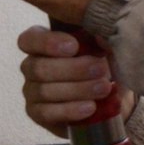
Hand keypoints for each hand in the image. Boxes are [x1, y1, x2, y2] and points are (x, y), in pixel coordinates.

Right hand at [17, 25, 134, 133]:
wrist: (114, 98)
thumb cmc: (105, 65)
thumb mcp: (105, 47)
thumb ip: (98, 36)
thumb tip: (101, 31)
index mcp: (43, 44)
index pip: (29, 40)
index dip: (47, 43)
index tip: (74, 46)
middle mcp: (32, 66)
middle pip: (39, 67)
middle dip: (74, 69)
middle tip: (102, 69)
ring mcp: (32, 91)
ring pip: (44, 90)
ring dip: (78, 89)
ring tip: (104, 88)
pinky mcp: (38, 114)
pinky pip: (47, 113)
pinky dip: (71, 109)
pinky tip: (90, 107)